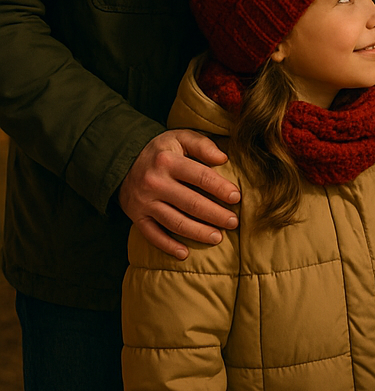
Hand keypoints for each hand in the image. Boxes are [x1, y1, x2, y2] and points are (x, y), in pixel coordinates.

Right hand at [119, 129, 240, 259]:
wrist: (122, 161)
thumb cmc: (162, 150)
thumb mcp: (179, 137)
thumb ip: (202, 145)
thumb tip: (223, 159)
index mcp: (168, 161)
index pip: (200, 176)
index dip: (220, 188)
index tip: (236, 197)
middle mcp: (155, 183)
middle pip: (190, 203)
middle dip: (215, 214)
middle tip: (233, 222)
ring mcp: (144, 203)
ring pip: (175, 222)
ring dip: (198, 232)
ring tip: (218, 237)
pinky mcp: (136, 217)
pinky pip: (152, 235)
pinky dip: (168, 246)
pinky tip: (185, 253)